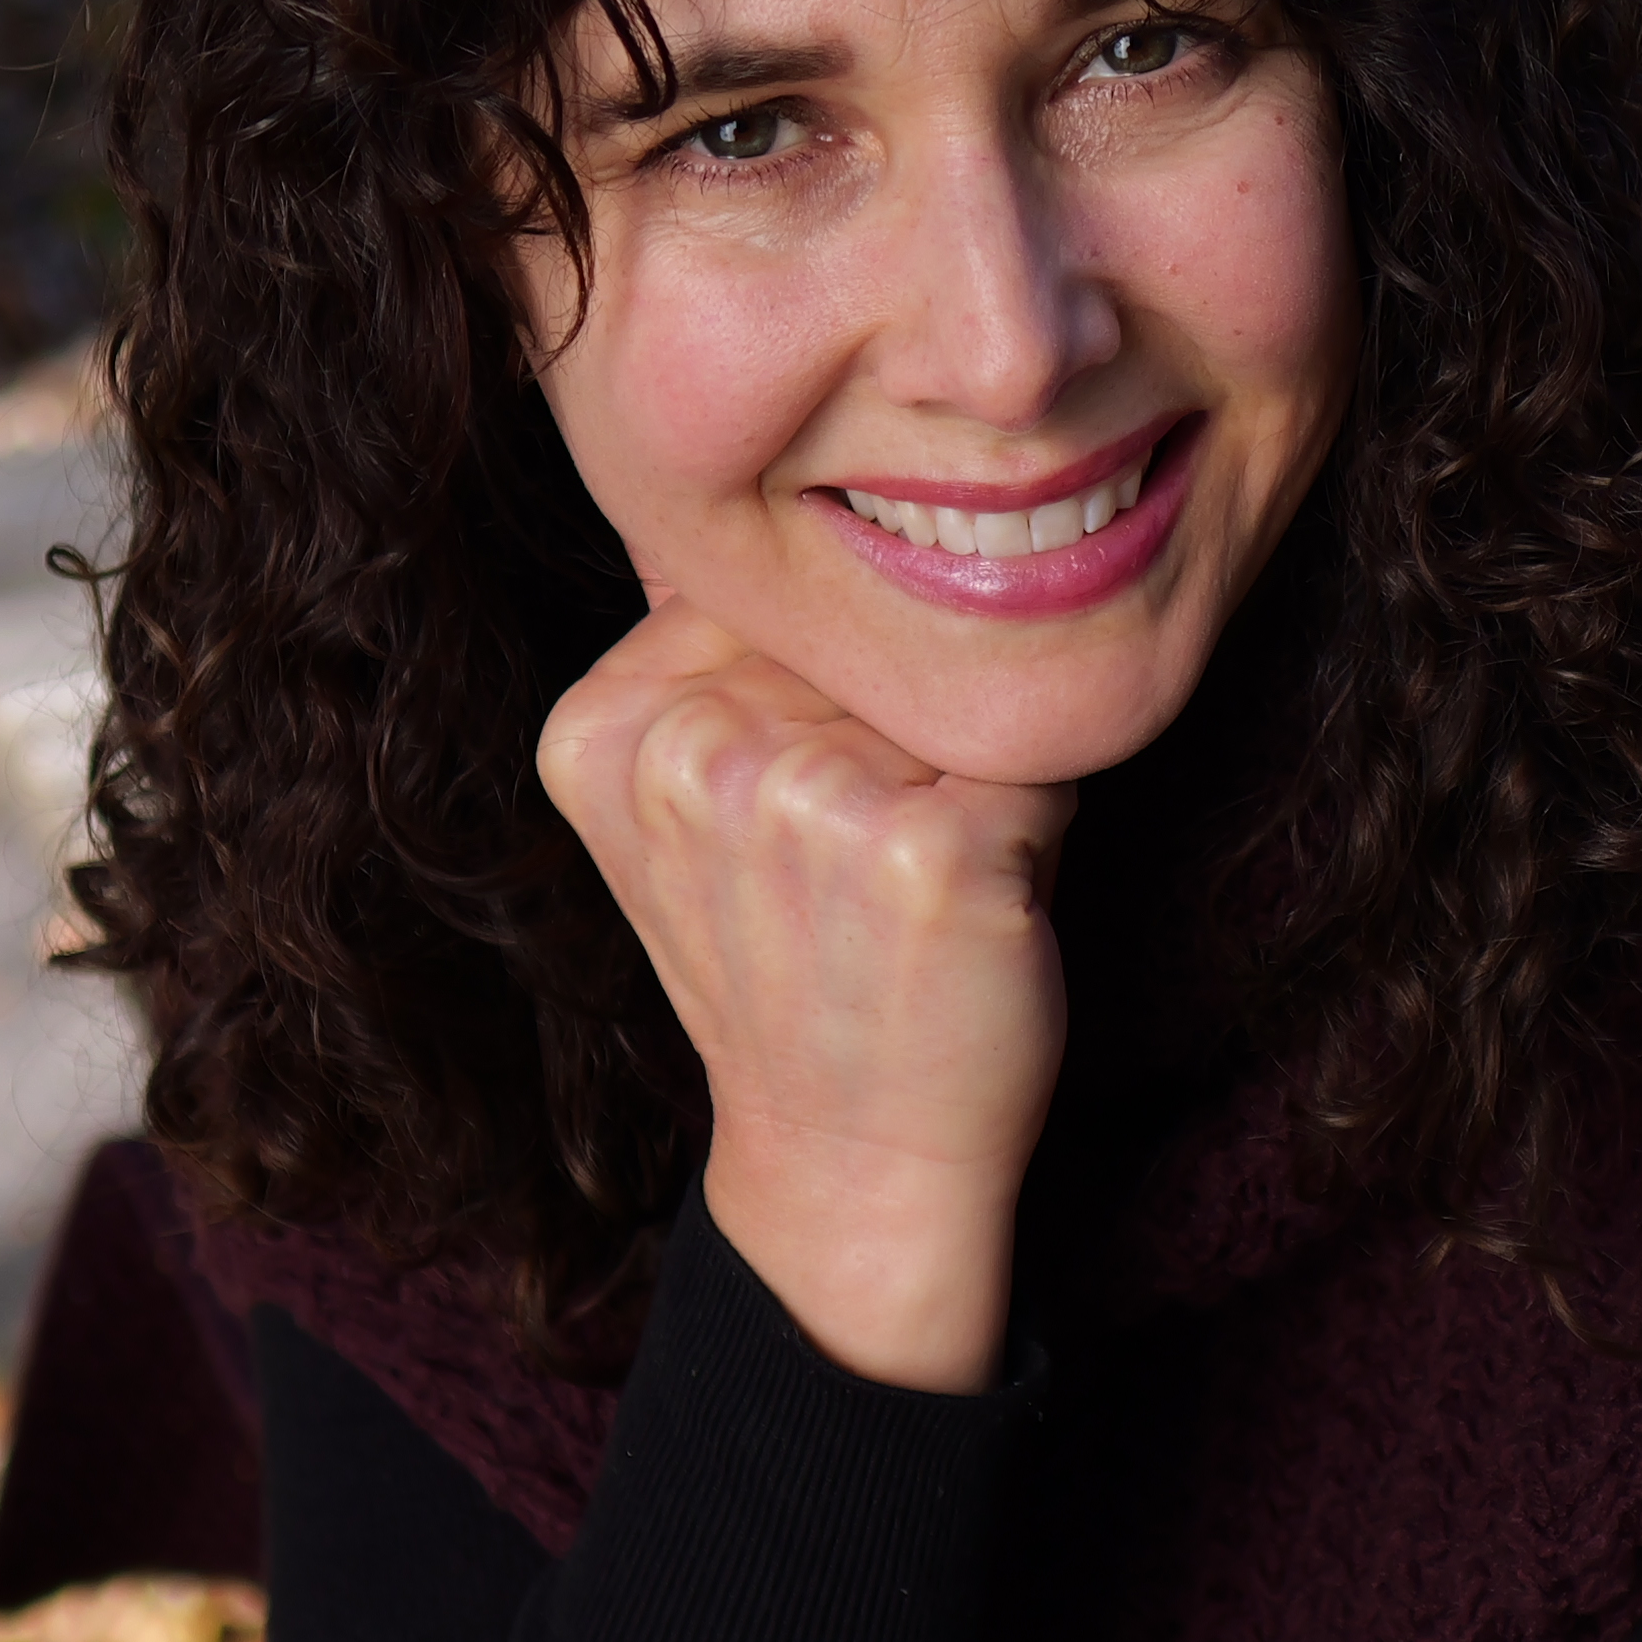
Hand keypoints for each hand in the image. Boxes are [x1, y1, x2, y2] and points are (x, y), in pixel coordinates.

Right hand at [538, 596, 1071, 1390]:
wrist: (854, 1157)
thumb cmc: (797, 967)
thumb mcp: (693, 810)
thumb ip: (708, 663)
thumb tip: (776, 485)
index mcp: (601, 726)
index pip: (758, 599)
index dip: (816, 692)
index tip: (799, 809)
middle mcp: (688, 754)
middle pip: (860, 643)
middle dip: (896, 728)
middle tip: (864, 864)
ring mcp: (805, 801)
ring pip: (948, 696)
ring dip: (967, 772)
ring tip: (915, 882)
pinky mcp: (930, 852)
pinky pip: (1035, 758)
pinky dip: (1040, 820)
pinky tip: (979, 903)